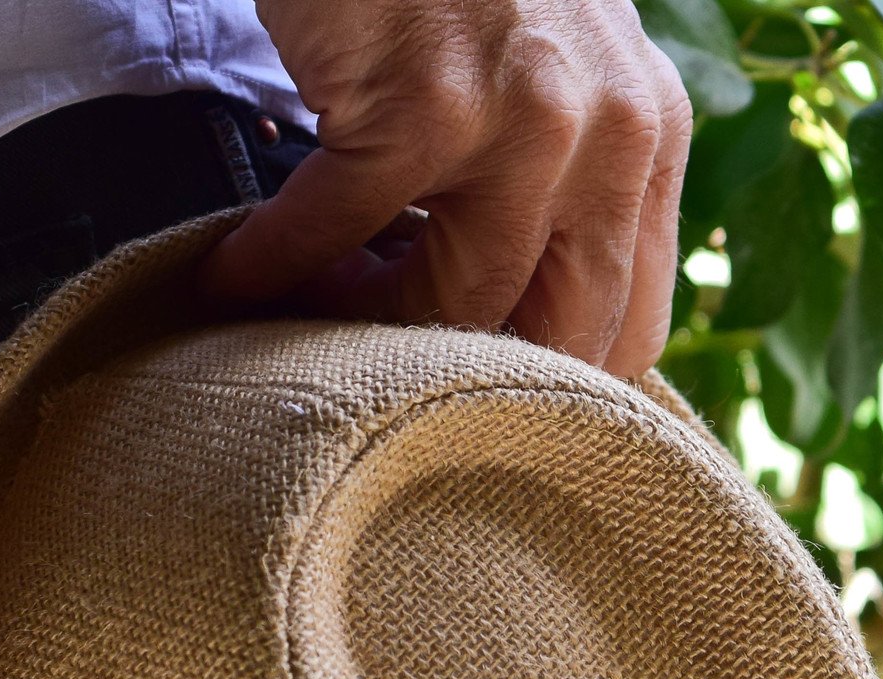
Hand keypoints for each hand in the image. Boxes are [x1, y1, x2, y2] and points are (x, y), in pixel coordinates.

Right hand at [200, 0, 691, 376]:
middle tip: (388, 373)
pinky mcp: (422, 107)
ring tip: (306, 317)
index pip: (632, 326)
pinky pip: (336, 233)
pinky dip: (270, 267)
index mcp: (652, 140)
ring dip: (362, 329)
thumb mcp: (563, 73)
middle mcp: (610, 139)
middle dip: (465, 381)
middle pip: (553, 337)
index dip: (551, 388)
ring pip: (451, 306)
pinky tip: (231, 276)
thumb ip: (569, 179)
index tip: (473, 401)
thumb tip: (518, 314)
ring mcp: (523, 124)